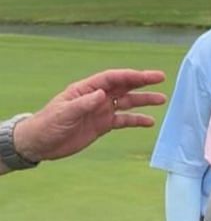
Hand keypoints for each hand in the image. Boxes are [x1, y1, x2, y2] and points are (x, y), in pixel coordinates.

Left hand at [13, 69, 167, 162]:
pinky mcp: (102, 125)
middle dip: (142, 82)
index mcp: (86, 90)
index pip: (112, 79)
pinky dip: (137, 120)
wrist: (39, 144)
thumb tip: (102, 94)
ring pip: (127, 103)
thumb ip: (83, 104)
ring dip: (143, 100)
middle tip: (160, 78)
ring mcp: (101, 111)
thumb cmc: (47, 124)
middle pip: (123, 86)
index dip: (130, 76)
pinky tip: (149, 122)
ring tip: (161, 99)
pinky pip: (124, 121)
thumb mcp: (63, 113)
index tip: (147, 76)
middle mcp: (97, 98)